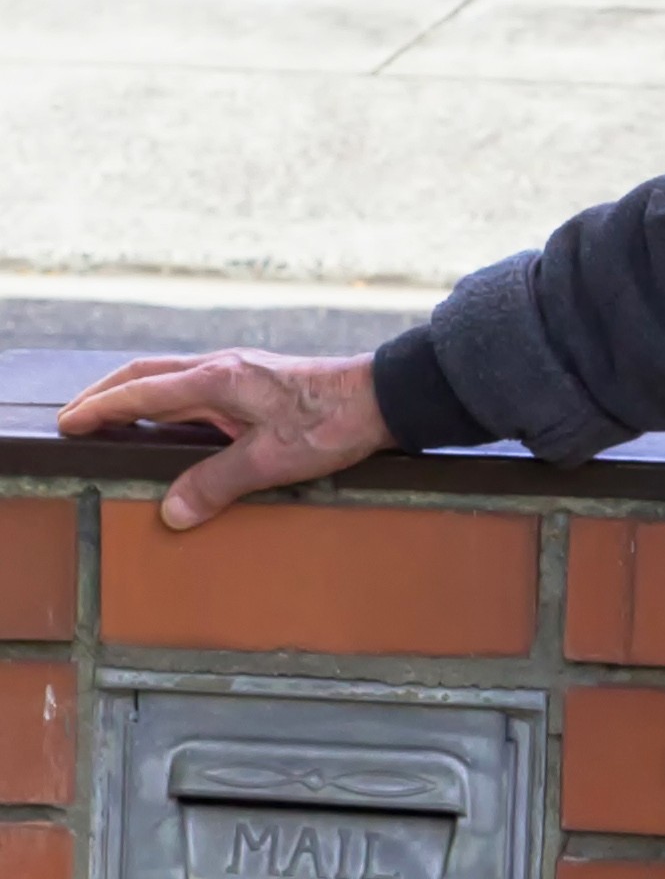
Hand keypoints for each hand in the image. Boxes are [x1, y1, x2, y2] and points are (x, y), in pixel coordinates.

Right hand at [57, 350, 391, 530]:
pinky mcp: (256, 381)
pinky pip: (196, 388)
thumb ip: (217, 484)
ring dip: (137, 395)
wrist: (383, 398)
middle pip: (147, 374)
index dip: (100, 409)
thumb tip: (172, 511)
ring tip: (113, 418)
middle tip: (76, 416)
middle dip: (107, 395)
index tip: (68, 423)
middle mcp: (222, 367)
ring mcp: (240, 371)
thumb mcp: (271, 460)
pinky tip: (172, 421)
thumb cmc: (333, 422)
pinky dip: (168, 401)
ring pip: (171, 378)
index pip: (140, 392)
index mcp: (217, 379)